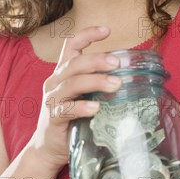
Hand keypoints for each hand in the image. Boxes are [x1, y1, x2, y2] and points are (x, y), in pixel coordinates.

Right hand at [29, 26, 121, 171]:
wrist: (48, 148)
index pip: (71, 45)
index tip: (107, 30)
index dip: (87, 34)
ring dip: (96, 81)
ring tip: (116, 84)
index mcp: (63, 72)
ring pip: (72, 83)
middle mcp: (55, 82)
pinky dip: (81, 107)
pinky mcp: (53, 118)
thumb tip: (132, 77)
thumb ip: (99, 84)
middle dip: (97, 60)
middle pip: (75, 63)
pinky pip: (66, 109)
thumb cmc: (72, 119)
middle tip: (118, 63)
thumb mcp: (84, 96)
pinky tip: (95, 108)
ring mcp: (52, 100)